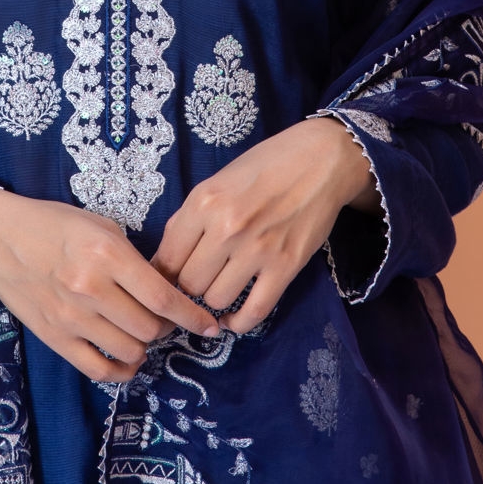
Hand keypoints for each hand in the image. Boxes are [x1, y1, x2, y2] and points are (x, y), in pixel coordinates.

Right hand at [0, 187, 221, 381]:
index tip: (210, 324)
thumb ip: (134, 259)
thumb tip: (167, 290)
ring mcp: (71, 317)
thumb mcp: (101, 226)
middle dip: (168, 328)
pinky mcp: (54, 337)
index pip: (163, 297)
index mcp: (107, 254)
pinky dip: (121, 369)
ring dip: (145, 345)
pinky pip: (98, 369)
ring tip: (142, 331)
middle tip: (166, 318)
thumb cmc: (54, 224)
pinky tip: (127, 357)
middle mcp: (90, 288)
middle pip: (150, 329)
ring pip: (130, 351)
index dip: (193, 316)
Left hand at [151, 117, 378, 333]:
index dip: (164, 274)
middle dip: (190, 287)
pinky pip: (254, 312)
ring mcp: (257, 250)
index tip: (168, 280)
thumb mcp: (216, 182)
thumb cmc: (264, 166)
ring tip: (221, 286)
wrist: (319, 160)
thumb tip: (163, 260)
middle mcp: (227, 228)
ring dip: (215, 300)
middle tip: (200, 279)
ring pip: (217, 300)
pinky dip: (239, 323)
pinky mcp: (285, 267)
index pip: (168, 258)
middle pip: (190, 284)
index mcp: (204, 202)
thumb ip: (189, 219)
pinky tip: (232, 319)